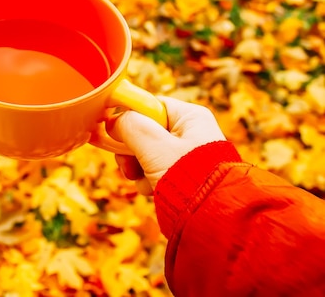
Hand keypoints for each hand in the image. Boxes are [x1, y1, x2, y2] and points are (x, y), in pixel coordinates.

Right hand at [107, 96, 225, 193]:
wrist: (213, 219)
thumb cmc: (189, 179)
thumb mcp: (155, 147)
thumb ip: (130, 127)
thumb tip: (113, 120)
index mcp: (190, 117)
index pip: (151, 105)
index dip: (129, 116)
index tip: (112, 129)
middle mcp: (190, 133)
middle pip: (145, 130)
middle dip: (131, 149)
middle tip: (126, 162)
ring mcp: (185, 154)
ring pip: (145, 152)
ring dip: (136, 167)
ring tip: (141, 179)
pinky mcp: (180, 174)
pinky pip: (153, 169)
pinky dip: (147, 179)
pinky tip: (151, 189)